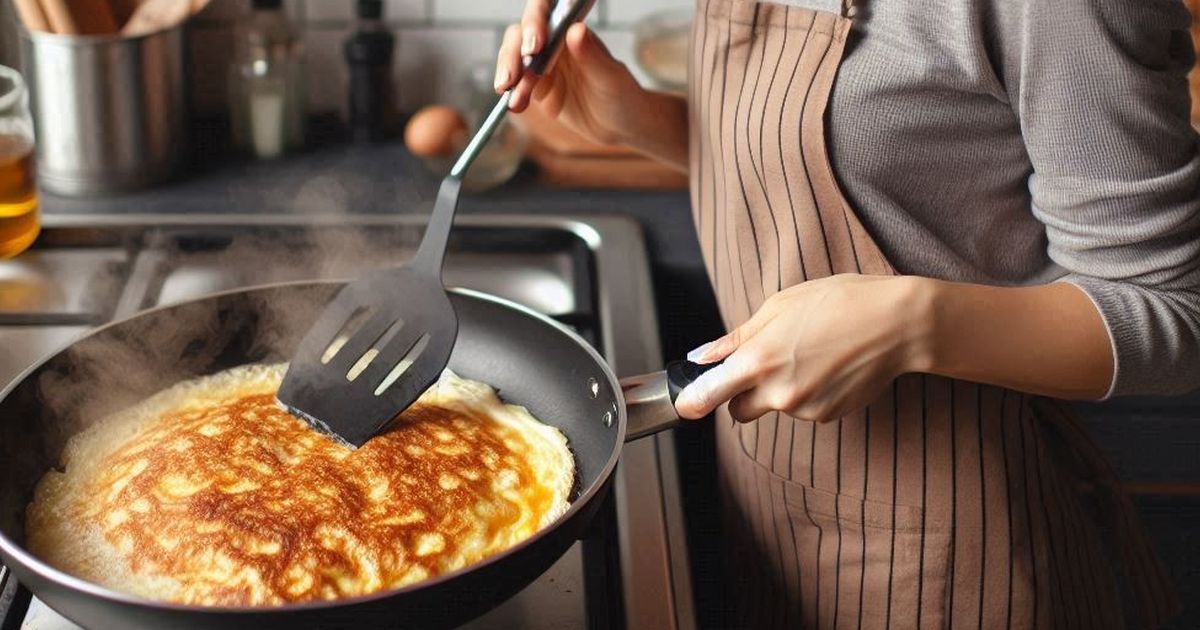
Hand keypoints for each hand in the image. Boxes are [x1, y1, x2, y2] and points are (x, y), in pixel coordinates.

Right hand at [494, 0, 642, 145]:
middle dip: (513, 54)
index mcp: (572, 30)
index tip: (534, 48)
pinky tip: (512, 105)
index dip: (534, 22)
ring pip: (514, 59)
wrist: (622, 126)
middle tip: (511, 79)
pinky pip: (516, 85)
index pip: (546, 11)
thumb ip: (592, 56)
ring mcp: (543, 64)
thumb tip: (576, 30)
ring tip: (512, 99)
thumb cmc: (624, 95)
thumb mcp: (611, 78)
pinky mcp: (537, 87)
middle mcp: (554, 42)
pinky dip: (511, 93)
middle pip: (522, 35)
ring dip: (509, 75)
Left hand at [674, 275, 934, 421]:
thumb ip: (736, 337)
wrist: (897, 323)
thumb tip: (703, 356)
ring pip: (776, 406)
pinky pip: (805, 409)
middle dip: (742, 394)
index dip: (692, 402)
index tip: (685, 405)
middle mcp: (778, 392)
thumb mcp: (780, 306)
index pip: (709, 396)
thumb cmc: (839, 302)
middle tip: (765, 364)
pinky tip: (830, 366)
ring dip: (782, 389)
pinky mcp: (828, 416)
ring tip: (813, 353)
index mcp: (758, 360)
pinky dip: (810, 393)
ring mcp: (804, 408)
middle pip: (739, 410)